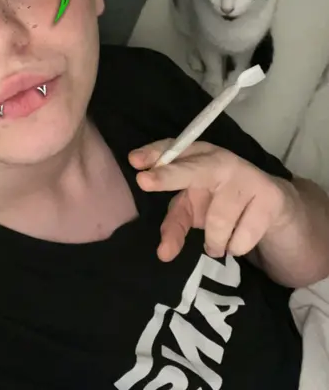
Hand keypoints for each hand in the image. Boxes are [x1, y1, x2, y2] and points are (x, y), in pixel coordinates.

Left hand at [129, 140, 296, 262]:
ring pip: (218, 221)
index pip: (172, 150)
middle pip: (193, 168)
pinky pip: (242, 238)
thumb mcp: (192, 211)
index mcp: (197, 156)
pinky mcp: (270, 197)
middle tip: (143, 181)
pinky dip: (237, 246)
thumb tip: (163, 254)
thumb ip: (173, 225)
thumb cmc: (220, 202)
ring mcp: (246, 176)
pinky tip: (243, 233)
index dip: (153, 154)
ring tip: (219, 239)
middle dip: (167, 176)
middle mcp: (220, 160)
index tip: (133, 161)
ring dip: (215, 241)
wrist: (272, 206)